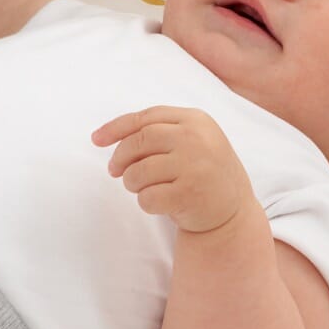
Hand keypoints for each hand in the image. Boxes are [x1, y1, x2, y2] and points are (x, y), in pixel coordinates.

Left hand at [91, 107, 255, 233]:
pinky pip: (147, 197)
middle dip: (120, 157)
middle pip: (139, 141)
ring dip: (132, 183)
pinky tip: (161, 203)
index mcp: (195, 120)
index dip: (116, 128)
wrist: (233, 211)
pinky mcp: (190, 194)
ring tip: (143, 188)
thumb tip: (103, 137)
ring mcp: (195, 166)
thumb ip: (158, 131)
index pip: (146, 118)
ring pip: (138, 171)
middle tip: (115, 171)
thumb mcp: (191, 140)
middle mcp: (196, 139)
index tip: (96, 140)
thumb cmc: (201, 172)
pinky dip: (146, 203)